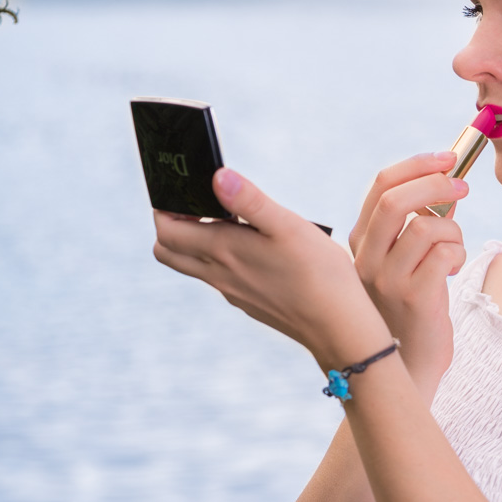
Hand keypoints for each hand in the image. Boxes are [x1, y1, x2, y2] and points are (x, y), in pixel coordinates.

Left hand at [152, 168, 389, 369]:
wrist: (337, 325)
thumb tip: (217, 176)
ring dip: (196, 243)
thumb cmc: (318, 272)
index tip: (183, 190)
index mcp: (222, 251)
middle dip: (171, 226)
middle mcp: (220, 274)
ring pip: (192, 267)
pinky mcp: (249, 302)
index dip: (164, 208)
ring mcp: (233, 292)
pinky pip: (220, 279)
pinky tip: (255, 250)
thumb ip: (250, 200)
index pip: (166, 231)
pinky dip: (221, 260)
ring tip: (228, 222)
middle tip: (197, 205)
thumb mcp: (287, 226)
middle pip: (168, 252)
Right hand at [349, 152, 468, 391]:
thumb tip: (446, 184)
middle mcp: (364, 260)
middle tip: (463, 185)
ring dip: (453, 230)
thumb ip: (418, 224)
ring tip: (454, 250)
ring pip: (427, 226)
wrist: (408, 368)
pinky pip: (444, 252)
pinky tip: (454, 270)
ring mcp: (386, 280)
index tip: (446, 158)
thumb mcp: (404, 263)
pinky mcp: (413, 298)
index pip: (381, 186)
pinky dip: (459, 252)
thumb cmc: (411, 311)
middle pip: (395, 199)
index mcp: (358, 244)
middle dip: (436, 182)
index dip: (417, 165)